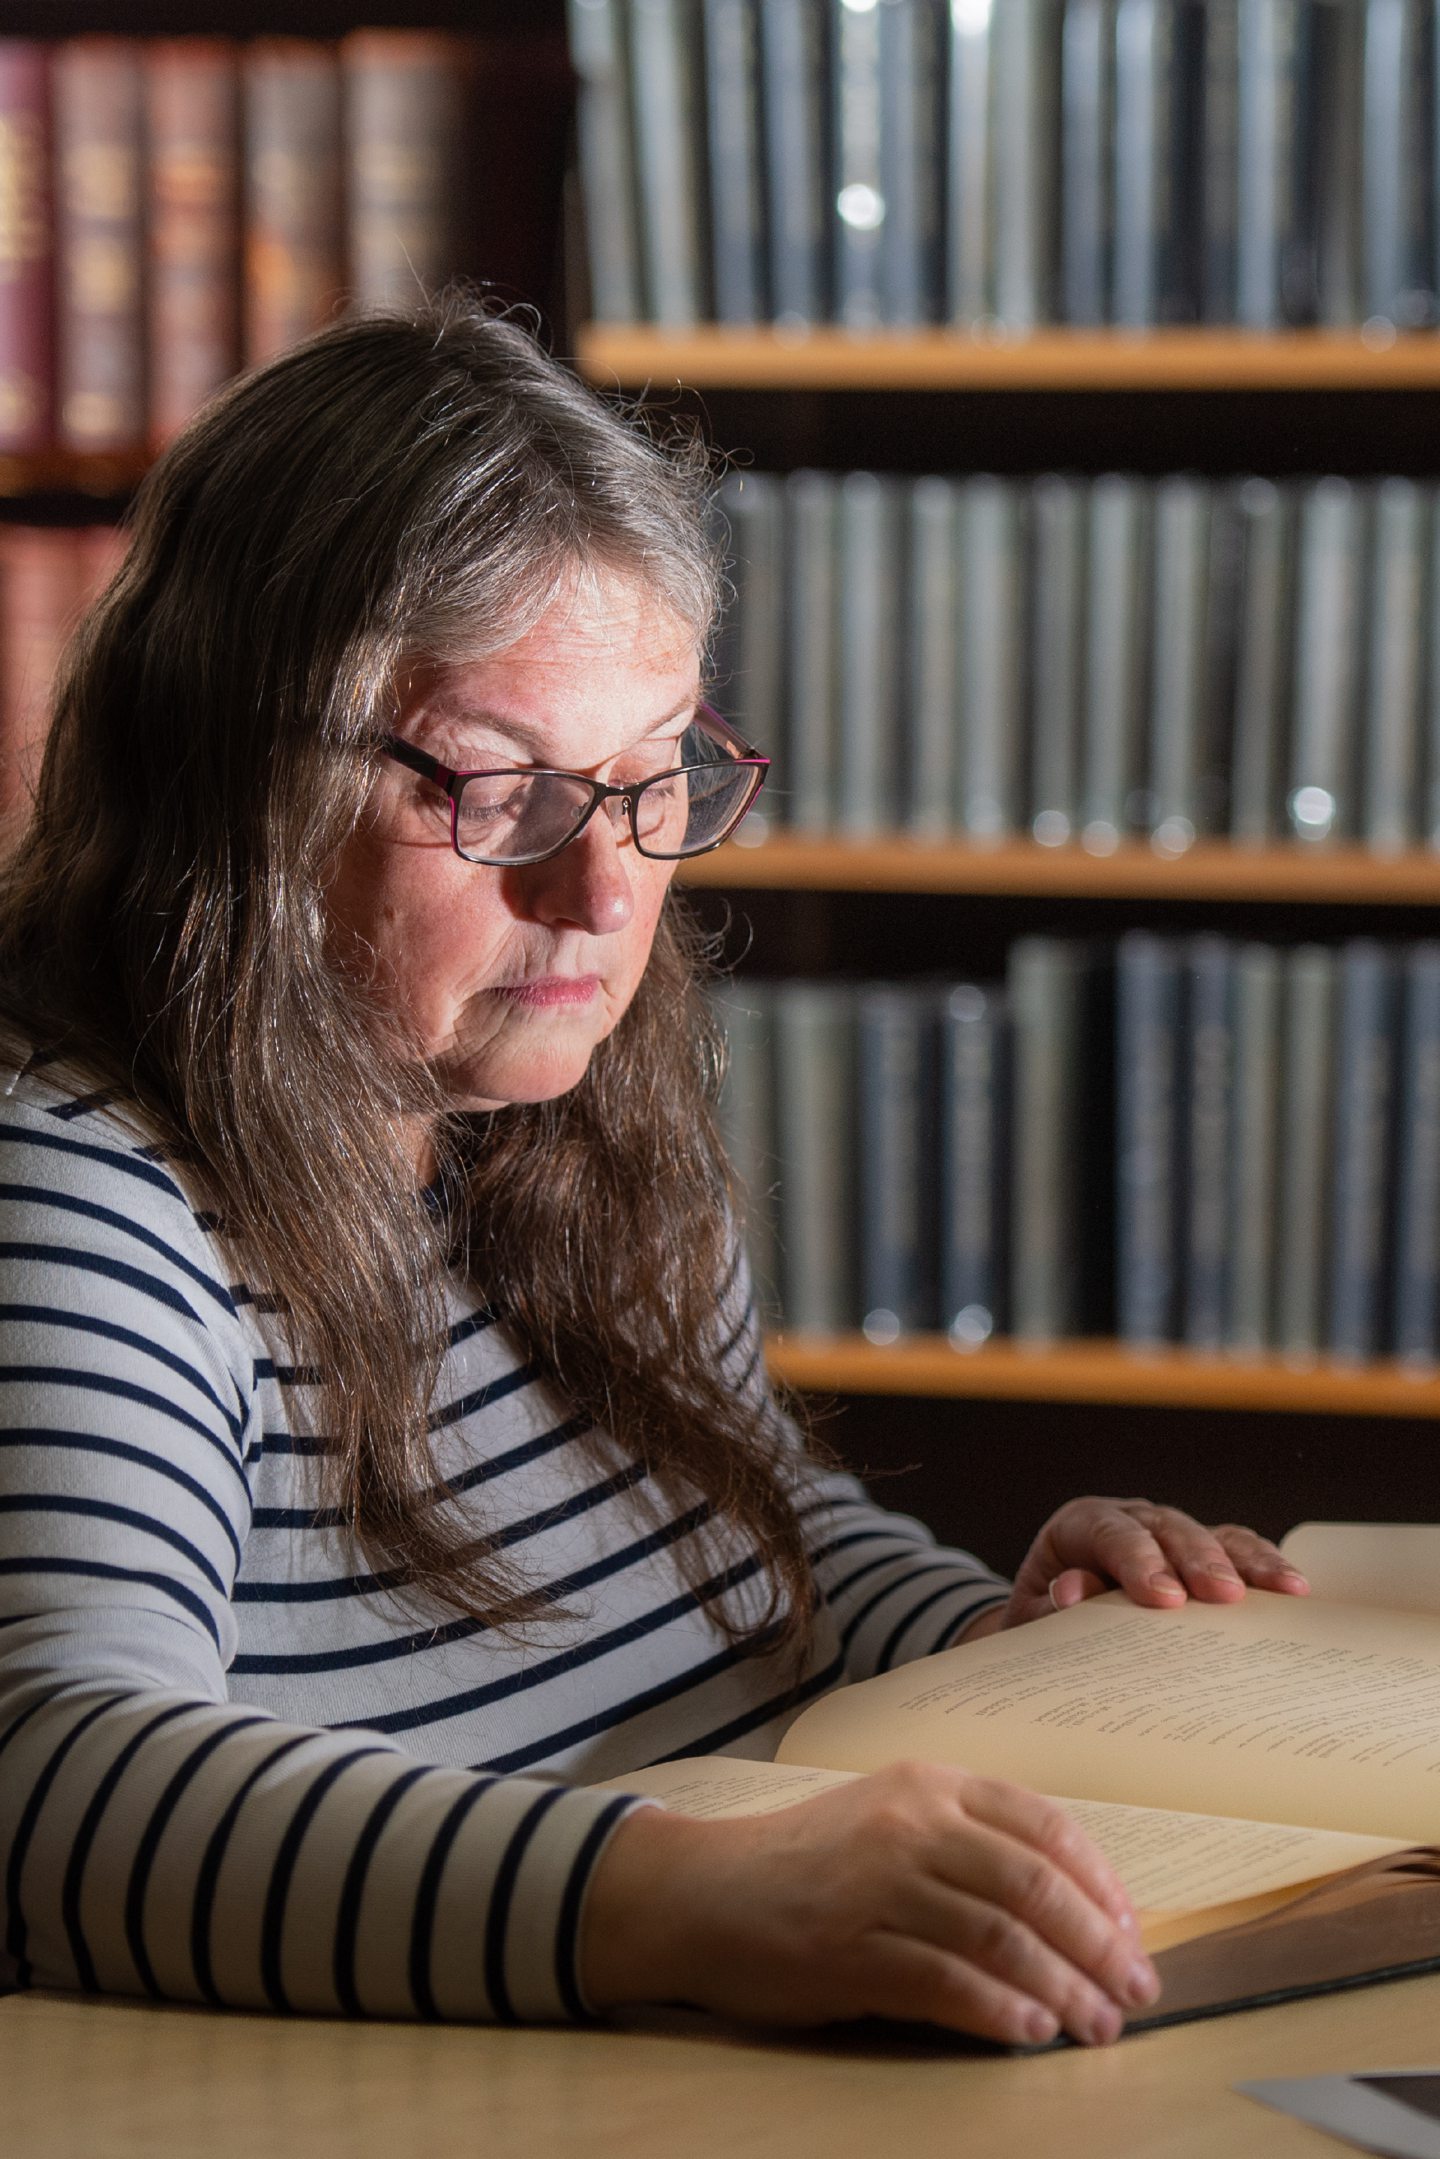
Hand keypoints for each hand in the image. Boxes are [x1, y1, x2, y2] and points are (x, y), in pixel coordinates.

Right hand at [580, 1762, 1158, 2046]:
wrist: (702, 1891)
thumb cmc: (807, 1864)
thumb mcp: (889, 1821)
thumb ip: (965, 1844)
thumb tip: (1069, 1909)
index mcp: (929, 1785)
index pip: (1043, 1825)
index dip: (1100, 1883)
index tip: (1132, 1932)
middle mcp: (910, 1824)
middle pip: (1034, 1884)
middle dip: (1099, 1945)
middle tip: (1135, 1992)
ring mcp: (879, 1884)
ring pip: (1001, 1935)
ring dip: (1063, 1989)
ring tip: (1095, 2026)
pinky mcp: (850, 1948)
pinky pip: (946, 1981)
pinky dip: (1000, 2011)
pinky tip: (1031, 2033)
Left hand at [983, 1497, 1309, 1632]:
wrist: (1054, 1617)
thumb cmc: (1046, 1618)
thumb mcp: (1034, 1617)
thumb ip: (1047, 1606)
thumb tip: (1071, 1593)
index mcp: (1081, 1525)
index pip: (1110, 1534)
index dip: (1138, 1562)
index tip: (1164, 1598)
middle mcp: (1130, 1518)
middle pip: (1168, 1529)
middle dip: (1198, 1562)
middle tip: (1224, 1596)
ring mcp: (1170, 1531)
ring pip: (1211, 1534)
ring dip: (1247, 1562)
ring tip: (1284, 1590)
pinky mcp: (1203, 1551)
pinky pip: (1237, 1550)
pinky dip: (1264, 1566)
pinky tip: (1295, 1588)